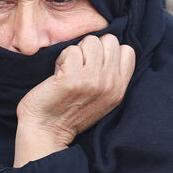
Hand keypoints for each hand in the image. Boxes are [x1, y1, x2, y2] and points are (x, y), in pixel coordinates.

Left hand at [13, 33, 134, 166]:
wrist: (46, 131)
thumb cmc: (68, 111)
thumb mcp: (101, 97)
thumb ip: (110, 76)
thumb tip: (109, 47)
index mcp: (120, 88)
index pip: (127, 50)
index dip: (107, 50)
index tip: (92, 64)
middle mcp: (110, 83)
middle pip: (109, 40)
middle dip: (91, 47)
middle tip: (78, 65)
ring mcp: (92, 80)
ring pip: (91, 41)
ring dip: (76, 51)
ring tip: (68, 69)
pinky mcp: (72, 78)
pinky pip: (71, 50)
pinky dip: (61, 58)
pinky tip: (58, 73)